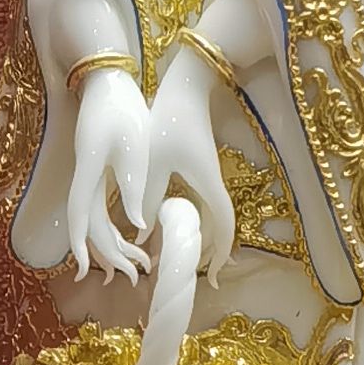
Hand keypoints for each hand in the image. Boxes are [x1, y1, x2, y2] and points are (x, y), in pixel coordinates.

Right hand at [62, 69, 153, 284]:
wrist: (106, 80)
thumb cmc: (122, 108)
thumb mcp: (134, 146)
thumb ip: (133, 186)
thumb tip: (139, 224)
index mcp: (90, 170)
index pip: (81, 215)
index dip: (81, 244)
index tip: (82, 269)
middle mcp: (84, 176)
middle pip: (88, 223)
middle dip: (106, 252)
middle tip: (132, 275)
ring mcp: (88, 174)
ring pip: (94, 217)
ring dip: (111, 242)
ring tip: (136, 264)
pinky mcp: (96, 170)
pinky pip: (99, 205)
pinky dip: (111, 225)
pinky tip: (128, 236)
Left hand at [144, 45, 238, 277]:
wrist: (186, 87)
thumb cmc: (168, 120)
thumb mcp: (152, 163)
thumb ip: (147, 200)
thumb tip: (140, 234)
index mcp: (206, 185)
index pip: (223, 227)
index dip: (220, 255)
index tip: (211, 278)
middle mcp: (213, 185)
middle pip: (221, 227)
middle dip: (211, 252)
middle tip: (197, 273)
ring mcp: (209, 178)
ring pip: (212, 217)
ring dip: (203, 237)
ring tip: (187, 254)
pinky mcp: (200, 170)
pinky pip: (203, 204)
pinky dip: (196, 220)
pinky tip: (178, 223)